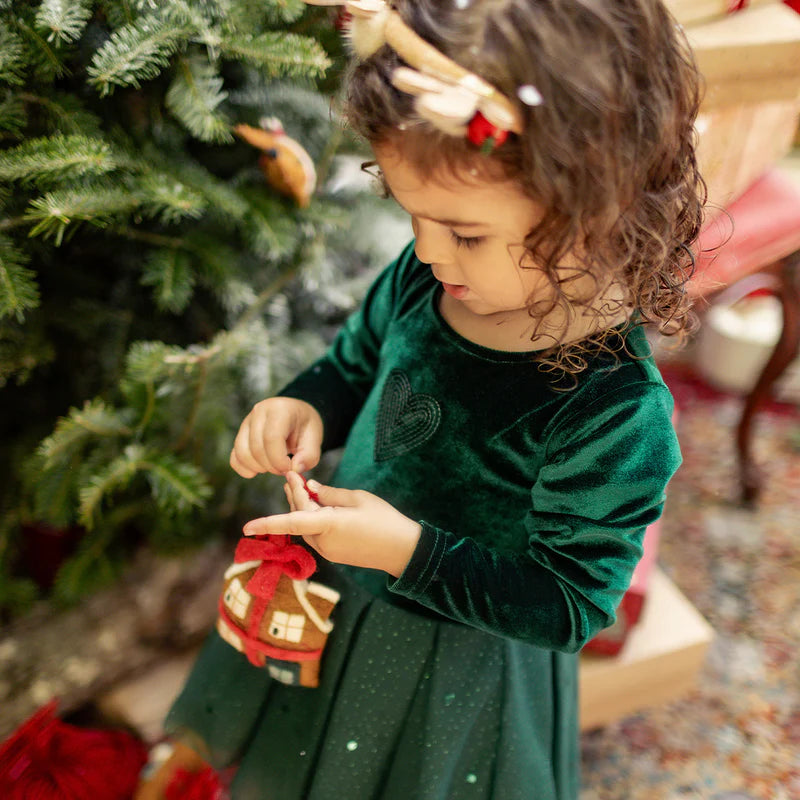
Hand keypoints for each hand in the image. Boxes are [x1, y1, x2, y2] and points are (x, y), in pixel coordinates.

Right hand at [230, 397, 322, 477]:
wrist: (296, 415)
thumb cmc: (305, 426)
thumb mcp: (315, 438)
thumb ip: (308, 455)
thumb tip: (294, 469)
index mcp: (280, 409)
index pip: (271, 438)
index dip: (279, 460)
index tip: (289, 467)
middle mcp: (259, 412)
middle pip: (257, 448)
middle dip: (271, 466)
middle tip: (285, 468)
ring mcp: (247, 422)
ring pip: (243, 453)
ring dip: (258, 468)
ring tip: (274, 467)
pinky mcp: (240, 434)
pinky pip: (234, 456)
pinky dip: (244, 468)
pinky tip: (257, 471)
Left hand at [243, 471, 421, 577]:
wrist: (403, 550)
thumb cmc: (384, 520)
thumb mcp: (358, 499)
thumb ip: (330, 493)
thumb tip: (310, 487)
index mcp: (328, 524)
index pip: (290, 522)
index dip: (266, 523)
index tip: (246, 527)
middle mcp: (323, 541)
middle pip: (297, 518)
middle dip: (293, 498)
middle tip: (289, 476)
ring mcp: (328, 551)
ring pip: (305, 527)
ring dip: (301, 508)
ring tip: (301, 487)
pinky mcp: (335, 554)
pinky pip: (316, 534)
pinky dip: (312, 519)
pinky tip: (317, 505)